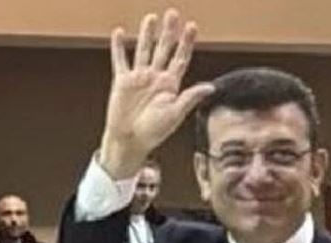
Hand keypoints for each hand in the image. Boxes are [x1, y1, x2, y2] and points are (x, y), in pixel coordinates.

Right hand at [97, 9, 214, 177]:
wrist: (131, 141)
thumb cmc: (154, 132)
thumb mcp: (175, 114)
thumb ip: (190, 98)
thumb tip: (211, 87)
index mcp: (170, 85)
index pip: (181, 58)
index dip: (186, 42)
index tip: (191, 26)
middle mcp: (156, 78)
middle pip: (164, 49)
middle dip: (169, 31)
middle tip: (172, 13)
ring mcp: (139, 78)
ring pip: (144, 50)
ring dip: (147, 34)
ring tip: (151, 18)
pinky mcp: (123, 81)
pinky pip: (120, 60)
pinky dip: (119, 47)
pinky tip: (119, 33)